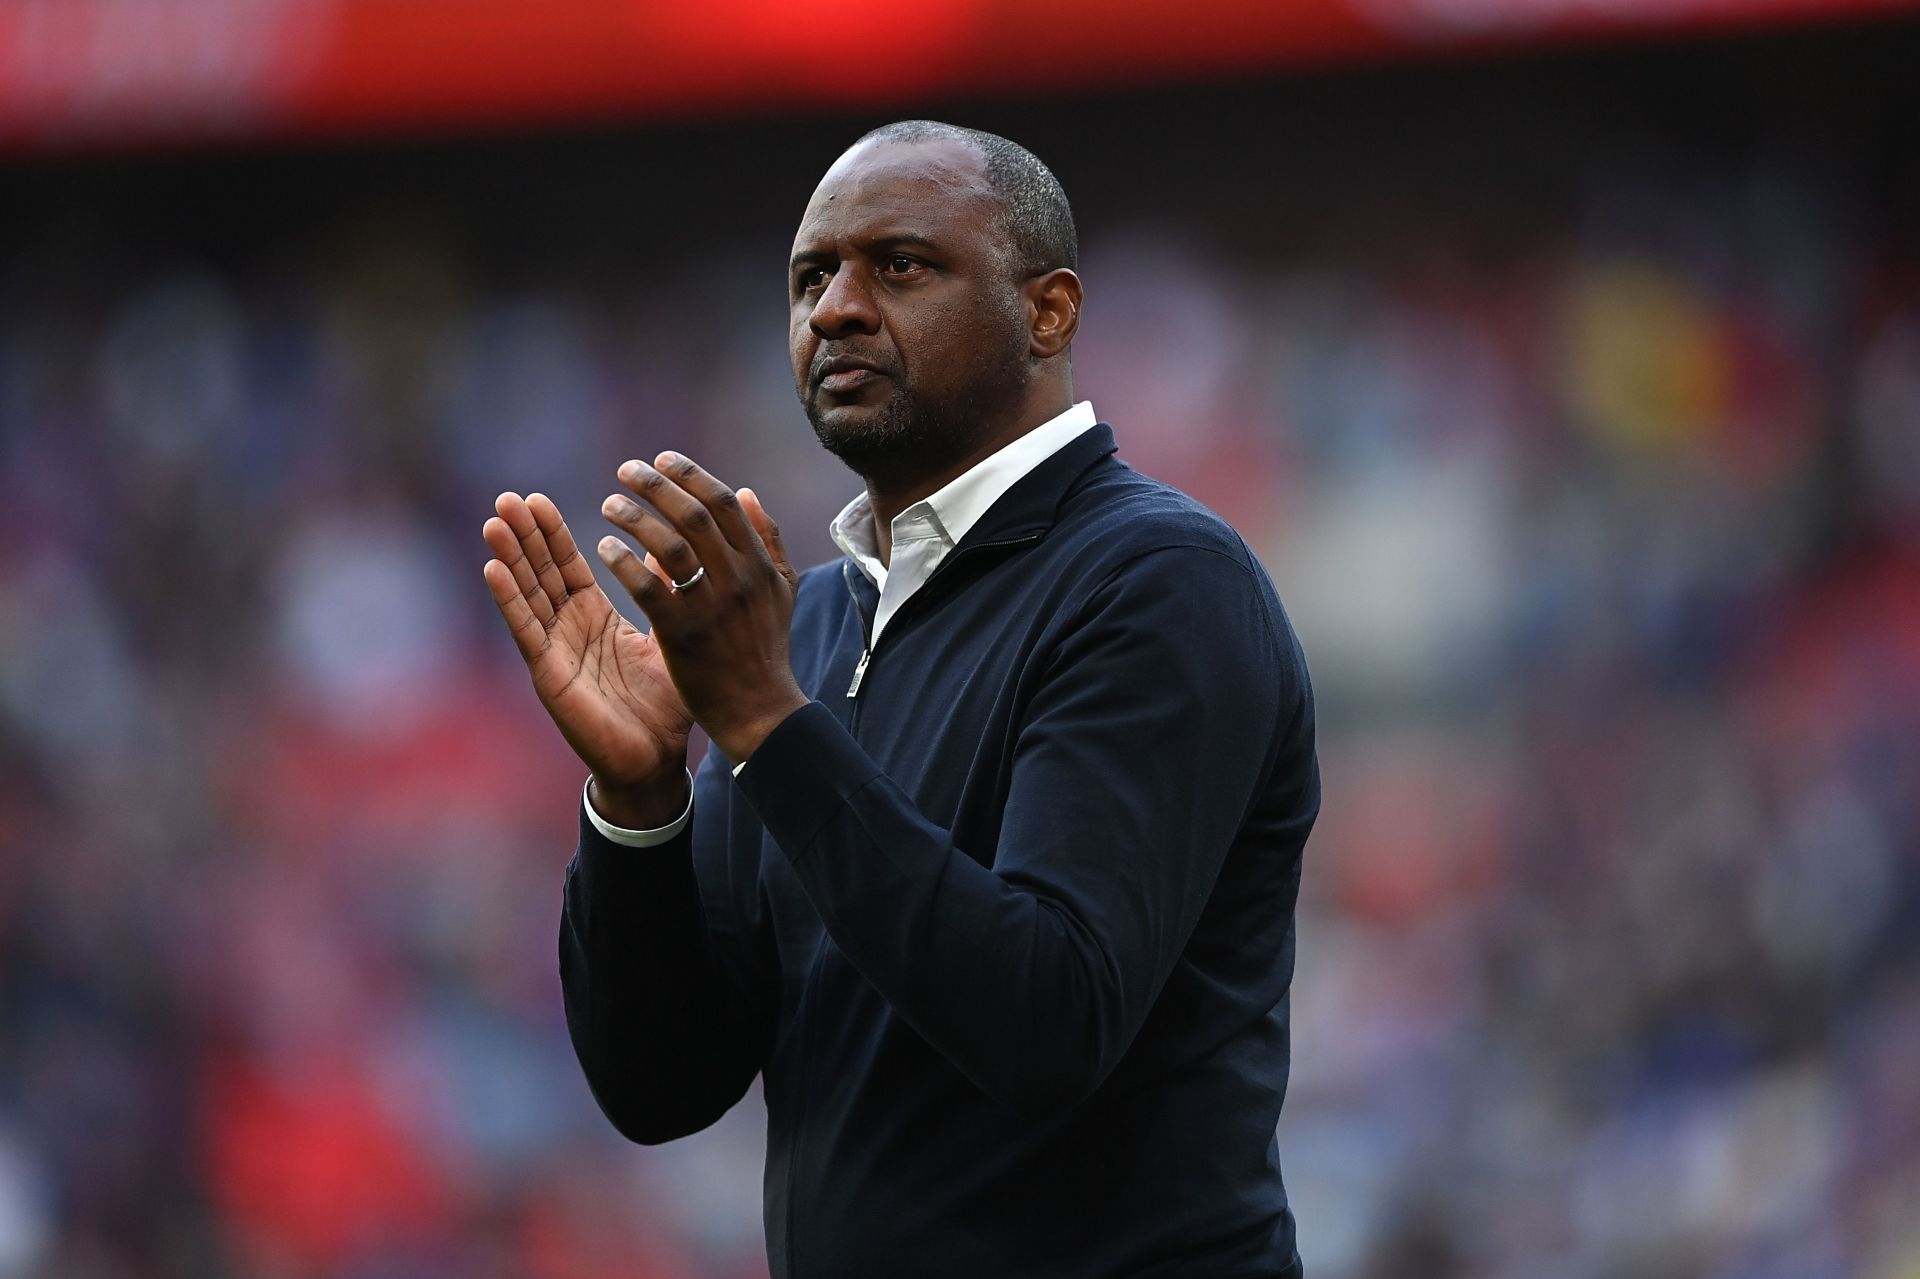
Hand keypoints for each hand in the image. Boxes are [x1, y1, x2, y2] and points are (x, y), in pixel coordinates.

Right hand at [482, 491, 691, 827]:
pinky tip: (493, 569)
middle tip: (508, 497)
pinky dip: (509, 599)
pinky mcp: (548, 674)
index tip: (536, 499)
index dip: (551, 534)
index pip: (567, 566)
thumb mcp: (666, 637)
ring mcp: (554, 651)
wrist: (655, 760)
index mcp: (594, 619)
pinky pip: (526, 630)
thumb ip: (663, 592)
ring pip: (527, 595)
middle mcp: (568, 630)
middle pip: (540, 574)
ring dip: (510, 558)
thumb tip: (673, 547)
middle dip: (524, 536)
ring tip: (495, 520)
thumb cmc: (663, 705)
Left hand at [595, 452, 807, 763]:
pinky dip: (624, 562)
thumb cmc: (765, 650)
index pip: (724, 504)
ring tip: (609, 505)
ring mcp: (712, 607)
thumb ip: (768, 540)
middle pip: (694, 516)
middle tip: (625, 470)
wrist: (760, 712)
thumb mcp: (781, 590)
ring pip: (670, 546)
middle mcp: (739, 579)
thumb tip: (744, 491)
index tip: (662, 458)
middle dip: (657, 486)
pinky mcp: (683, 635)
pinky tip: (604, 548)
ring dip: (635, 518)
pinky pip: (648, 588)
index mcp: (760, 565)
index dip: (691, 475)